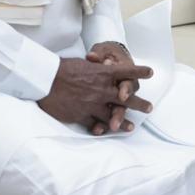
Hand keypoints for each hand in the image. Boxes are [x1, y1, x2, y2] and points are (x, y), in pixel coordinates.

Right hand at [38, 57, 152, 134]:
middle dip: (139, 103)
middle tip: (149, 108)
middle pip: (125, 97)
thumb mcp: (83, 62)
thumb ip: (96, 66)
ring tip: (132, 127)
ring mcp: (92, 103)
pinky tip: (107, 132)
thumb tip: (105, 64)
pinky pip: (95, 124)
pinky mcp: (81, 115)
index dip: (139, 72)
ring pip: (113, 115)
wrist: (44, 79)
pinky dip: (102, 128)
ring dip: (123, 121)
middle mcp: (101, 89)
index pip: (126, 71)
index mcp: (103, 73)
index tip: (151, 72)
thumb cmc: (61, 68)